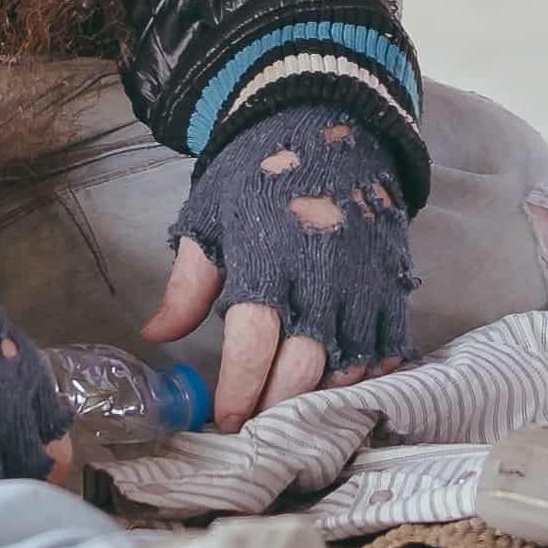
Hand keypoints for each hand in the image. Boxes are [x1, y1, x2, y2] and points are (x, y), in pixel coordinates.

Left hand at [143, 109, 415, 429]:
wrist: (329, 120)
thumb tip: (155, 335)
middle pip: (302, 367)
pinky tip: (343, 379)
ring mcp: (363, 281)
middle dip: (276, 407)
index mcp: (266, 260)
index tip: (226, 421)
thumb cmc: (259, 172)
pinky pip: (389, 345)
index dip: (240, 391)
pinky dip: (367, 372)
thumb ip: (188, 285)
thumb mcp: (210, 217)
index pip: (253, 345)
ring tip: (294, 410)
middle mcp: (320, 277)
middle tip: (256, 427)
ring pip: (348, 364)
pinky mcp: (392, 279)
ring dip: (320, 396)